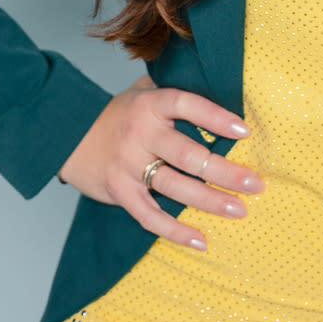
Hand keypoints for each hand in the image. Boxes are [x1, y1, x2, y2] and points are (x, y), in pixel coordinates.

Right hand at [58, 75, 263, 250]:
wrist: (67, 134)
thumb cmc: (117, 113)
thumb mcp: (143, 90)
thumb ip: (174, 90)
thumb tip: (217, 82)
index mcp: (150, 104)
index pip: (188, 105)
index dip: (216, 117)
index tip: (245, 131)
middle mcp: (141, 134)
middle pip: (188, 154)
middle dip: (225, 171)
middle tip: (255, 183)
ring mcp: (128, 165)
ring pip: (175, 187)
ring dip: (210, 201)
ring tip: (239, 210)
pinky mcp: (119, 192)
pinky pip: (150, 216)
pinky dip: (175, 231)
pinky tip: (201, 240)